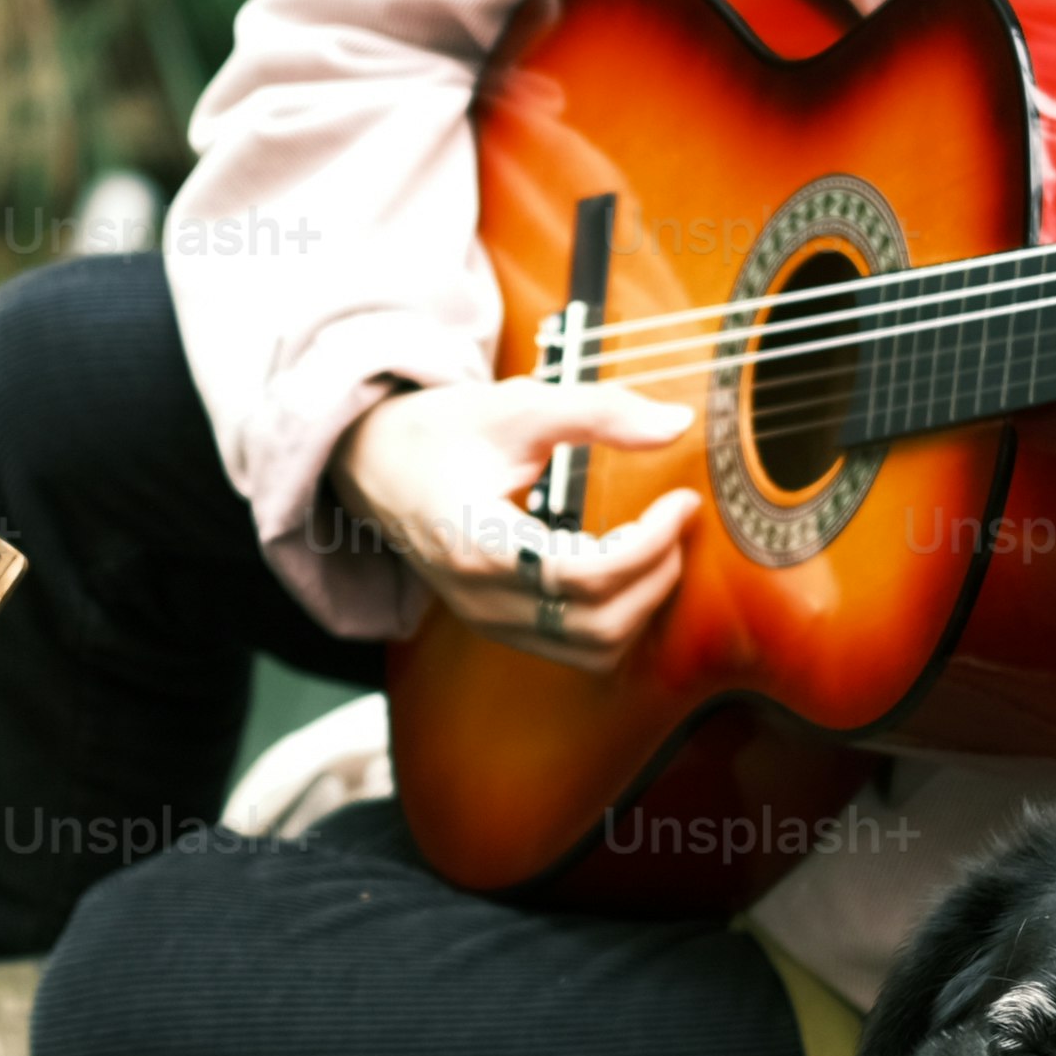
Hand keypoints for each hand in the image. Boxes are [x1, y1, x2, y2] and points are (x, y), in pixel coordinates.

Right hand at [328, 377, 702, 666]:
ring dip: (641, 604)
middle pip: (598, 624)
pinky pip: (575, 648)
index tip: (682, 501)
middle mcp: (482, 599)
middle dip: (656, 575)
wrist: (373, 462)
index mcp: (479, 545)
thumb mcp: (516, 406)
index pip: (586, 575)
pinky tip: (626, 566)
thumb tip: (676, 424)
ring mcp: (489, 620)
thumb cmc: (439, 431)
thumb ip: (597, 412)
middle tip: (676, 521)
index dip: (650, 544)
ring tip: (657, 545)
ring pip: (593, 650)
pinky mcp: (499, 625)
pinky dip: (616, 617)